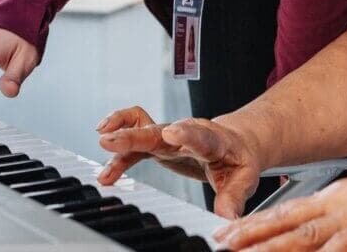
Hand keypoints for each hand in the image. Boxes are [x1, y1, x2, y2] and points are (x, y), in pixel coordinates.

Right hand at [97, 107, 263, 217]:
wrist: (236, 141)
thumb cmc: (238, 157)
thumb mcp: (244, 178)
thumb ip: (233, 197)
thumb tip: (226, 218)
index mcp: (212, 140)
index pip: (199, 135)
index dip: (185, 133)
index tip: (171, 133)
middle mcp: (187, 132)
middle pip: (159, 131)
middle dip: (135, 134)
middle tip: (112, 139)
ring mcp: (170, 136)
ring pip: (143, 128)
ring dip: (122, 133)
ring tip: (102, 141)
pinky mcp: (159, 143)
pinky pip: (137, 140)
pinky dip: (120, 151)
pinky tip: (106, 172)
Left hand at [212, 147, 346, 250]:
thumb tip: (333, 243)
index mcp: (338, 197)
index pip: (289, 212)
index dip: (257, 224)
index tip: (230, 233)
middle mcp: (338, 203)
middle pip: (286, 221)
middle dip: (250, 234)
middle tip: (220, 242)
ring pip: (302, 235)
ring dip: (270, 247)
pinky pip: (338, 249)